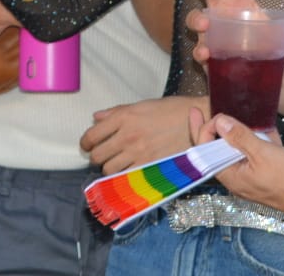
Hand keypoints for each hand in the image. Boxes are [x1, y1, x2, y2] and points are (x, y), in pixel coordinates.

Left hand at [81, 96, 203, 173]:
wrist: (198, 121)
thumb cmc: (171, 110)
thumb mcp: (142, 105)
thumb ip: (117, 112)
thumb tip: (96, 118)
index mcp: (124, 117)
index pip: (92, 135)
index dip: (85, 143)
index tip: (86, 146)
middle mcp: (127, 136)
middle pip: (97, 156)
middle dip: (95, 158)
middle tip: (101, 156)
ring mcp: (138, 153)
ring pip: (109, 170)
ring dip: (108, 169)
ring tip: (115, 164)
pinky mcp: (150, 166)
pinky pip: (126, 178)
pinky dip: (123, 177)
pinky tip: (127, 172)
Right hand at [181, 0, 283, 68]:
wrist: (263, 73)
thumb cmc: (268, 46)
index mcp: (239, 0)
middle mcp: (221, 11)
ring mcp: (211, 31)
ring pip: (196, 18)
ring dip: (197, 18)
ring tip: (204, 24)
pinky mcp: (207, 52)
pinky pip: (199, 49)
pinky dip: (201, 51)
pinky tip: (206, 54)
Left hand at [189, 107, 283, 226]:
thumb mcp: (263, 153)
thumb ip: (240, 137)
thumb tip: (219, 121)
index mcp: (230, 177)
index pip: (204, 153)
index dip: (202, 130)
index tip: (200, 110)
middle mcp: (237, 178)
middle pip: (217, 151)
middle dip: (214, 130)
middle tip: (205, 110)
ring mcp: (252, 176)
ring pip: (236, 151)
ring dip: (236, 134)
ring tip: (232, 114)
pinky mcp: (266, 173)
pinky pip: (254, 154)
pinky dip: (255, 141)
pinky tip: (262, 128)